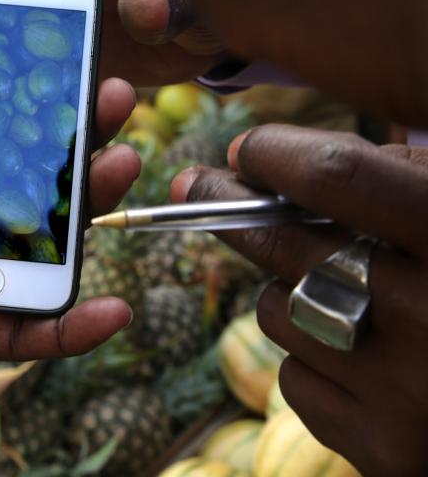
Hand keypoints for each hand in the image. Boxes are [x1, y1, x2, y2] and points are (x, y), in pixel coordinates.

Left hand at [170, 125, 427, 475]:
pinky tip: (358, 357)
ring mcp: (404, 388)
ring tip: (338, 293)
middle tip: (194, 187)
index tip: (244, 151)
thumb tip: (260, 162)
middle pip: (281, 244)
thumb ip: (388, 179)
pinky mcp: (384, 447)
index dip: (274, 154)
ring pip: (275, 311)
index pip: (335, 176)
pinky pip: (294, 376)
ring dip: (287, 292)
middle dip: (226, 207)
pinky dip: (310, 359)